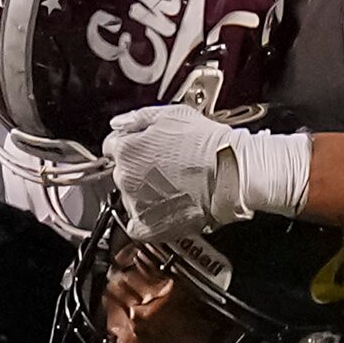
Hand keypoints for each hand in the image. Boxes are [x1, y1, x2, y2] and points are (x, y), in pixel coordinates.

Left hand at [105, 105, 310, 241]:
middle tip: (166, 167)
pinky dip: (147, 220)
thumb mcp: (172, 114)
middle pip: (122, 172)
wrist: (230, 173)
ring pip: (130, 197)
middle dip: (139, 169)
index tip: (145, 149)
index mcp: (127, 149)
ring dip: (144, 193)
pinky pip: (137, 226)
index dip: (132, 145)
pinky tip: (165, 209)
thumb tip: (119, 123)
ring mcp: (136, 204)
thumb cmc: (208, 144)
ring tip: (172, 186)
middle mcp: (126, 177)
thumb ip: (138, 118)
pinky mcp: (149, 227)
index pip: (113, 146)